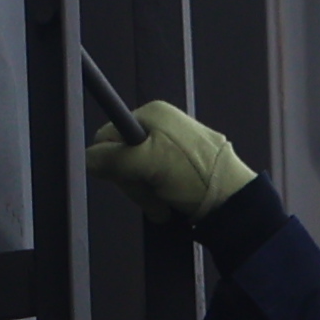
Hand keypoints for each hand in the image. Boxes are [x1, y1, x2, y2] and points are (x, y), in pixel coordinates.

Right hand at [85, 101, 254, 226]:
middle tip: (152, 193)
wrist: (232, 201)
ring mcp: (168, 148)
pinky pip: (151, 183)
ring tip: (163, 203)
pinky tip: (168, 204)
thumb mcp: (150, 163)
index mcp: (152, 114)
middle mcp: (159, 126)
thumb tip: (87, 159)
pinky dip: (156, 198)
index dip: (112, 161)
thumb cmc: (196, 176)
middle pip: (120, 158)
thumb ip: (114, 159)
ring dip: (145, 194)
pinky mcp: (175, 168)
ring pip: (135, 175)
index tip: (127, 176)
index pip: (108, 136)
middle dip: (133, 183)